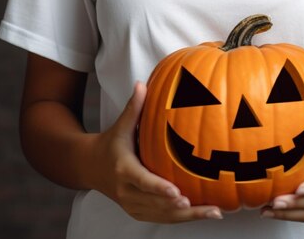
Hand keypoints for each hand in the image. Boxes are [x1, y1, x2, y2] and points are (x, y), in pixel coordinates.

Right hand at [88, 81, 222, 222]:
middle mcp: (127, 192)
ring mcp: (133, 205)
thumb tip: (141, 84)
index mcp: (124, 170)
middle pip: (157, 205)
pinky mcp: (138, 211)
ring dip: (189, 217)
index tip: (177, 193)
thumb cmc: (110, 143)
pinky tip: (203, 213)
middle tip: (205, 207)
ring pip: (162, 216)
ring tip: (214, 212)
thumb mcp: (120, 126)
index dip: (160, 189)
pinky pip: (162, 218)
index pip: (143, 182)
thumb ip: (133, 107)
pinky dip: (182, 219)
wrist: (89, 168)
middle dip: (182, 208)